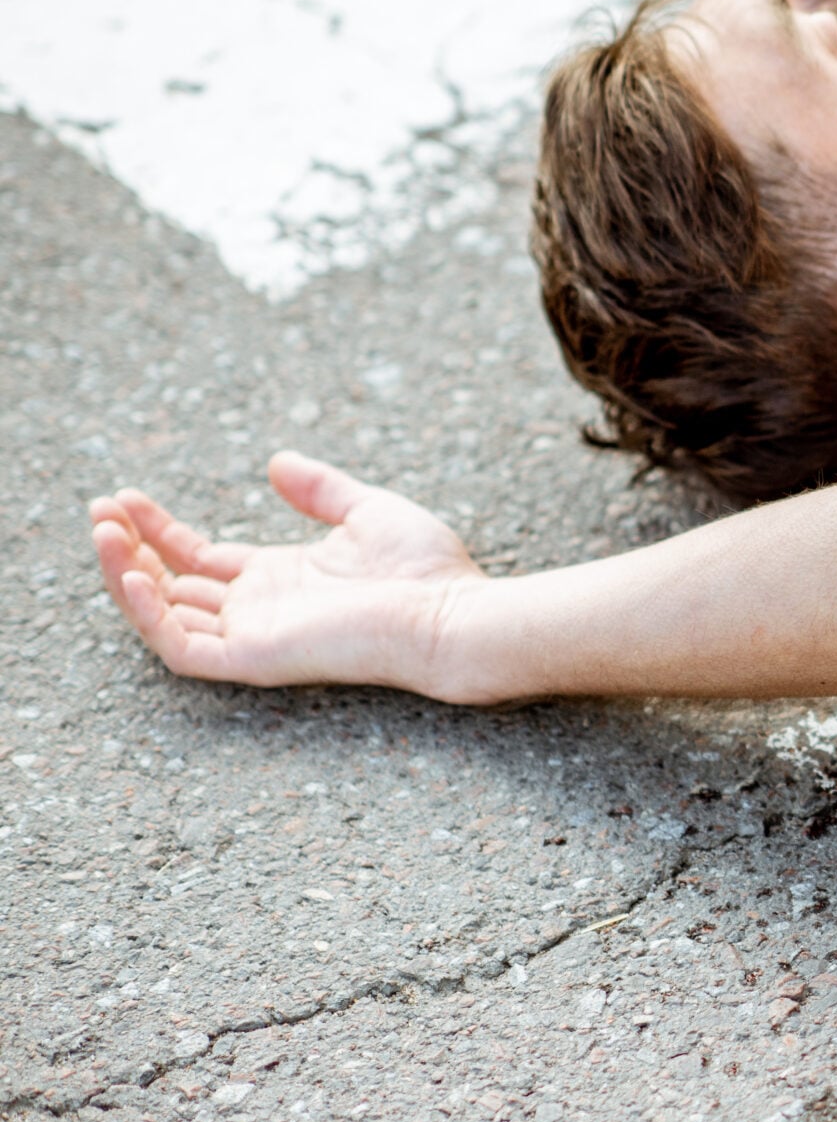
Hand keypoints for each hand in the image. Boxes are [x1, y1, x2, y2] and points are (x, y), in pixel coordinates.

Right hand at [90, 452, 489, 699]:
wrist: (453, 612)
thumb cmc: (427, 570)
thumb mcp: (367, 511)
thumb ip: (320, 490)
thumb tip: (275, 462)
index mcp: (281, 579)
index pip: (199, 558)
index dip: (159, 529)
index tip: (126, 495)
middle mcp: (260, 610)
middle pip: (172, 584)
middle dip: (129, 547)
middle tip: (100, 509)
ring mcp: (255, 636)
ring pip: (166, 615)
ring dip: (125, 575)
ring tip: (101, 530)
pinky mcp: (257, 659)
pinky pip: (184, 648)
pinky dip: (150, 616)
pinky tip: (130, 573)